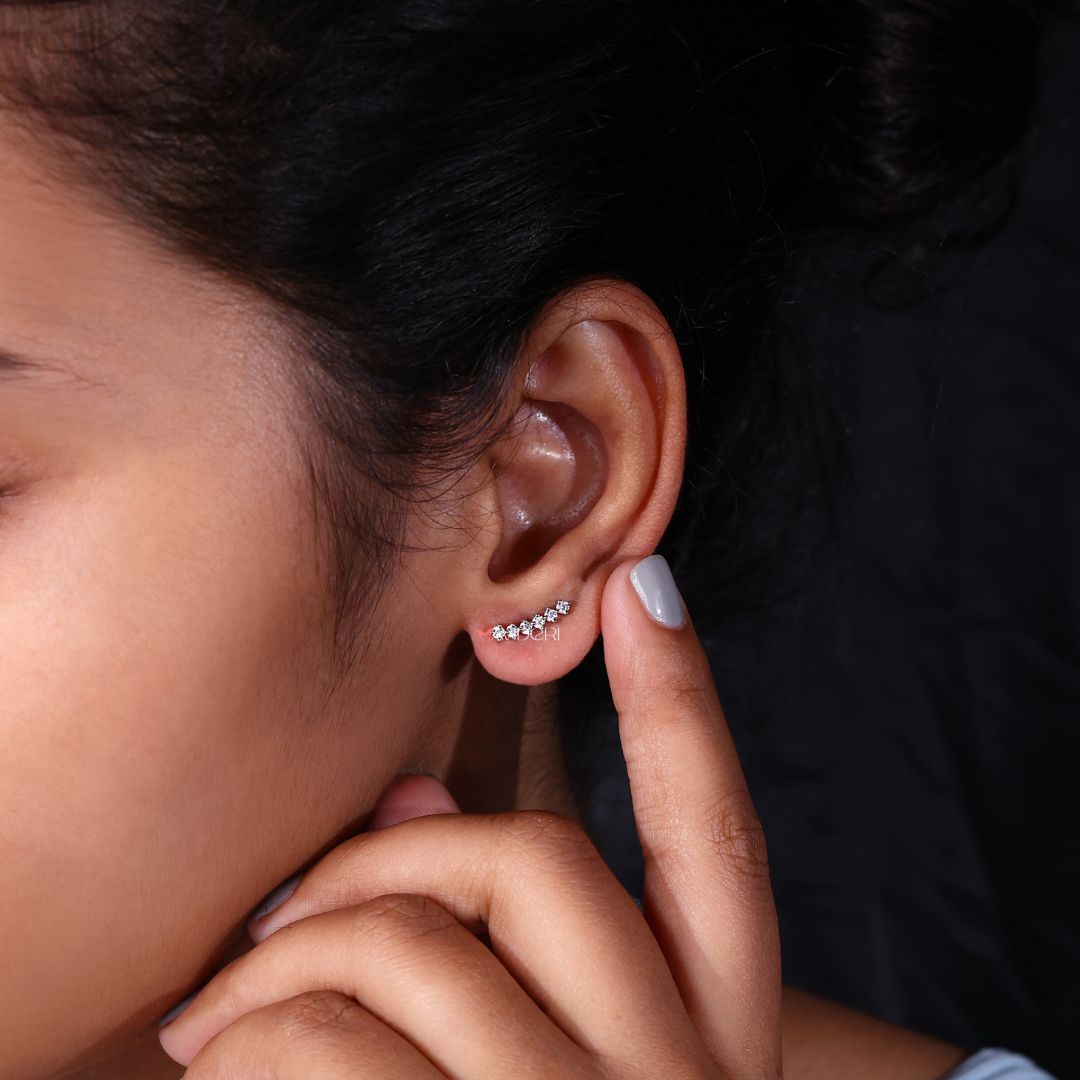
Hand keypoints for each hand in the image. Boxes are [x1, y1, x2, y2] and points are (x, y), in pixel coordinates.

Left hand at [157, 553, 781, 1077]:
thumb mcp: (579, 1057)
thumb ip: (513, 925)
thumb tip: (423, 789)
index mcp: (717, 1020)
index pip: (715, 828)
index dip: (684, 694)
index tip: (638, 579)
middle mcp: (678, 1070)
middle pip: (527, 862)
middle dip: (385, 855)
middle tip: (281, 912)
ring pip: (415, 954)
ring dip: (293, 961)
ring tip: (223, 1018)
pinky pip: (335, 1063)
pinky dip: (258, 1049)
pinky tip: (229, 1072)